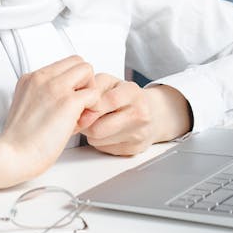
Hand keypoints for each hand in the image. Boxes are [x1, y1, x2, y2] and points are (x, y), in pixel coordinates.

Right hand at [0, 56, 98, 188]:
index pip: (62, 65)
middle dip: (84, 82)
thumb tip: (69, 103)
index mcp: (31, 79)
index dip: (71, 82)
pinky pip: (94, 94)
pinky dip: (93, 108)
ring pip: (87, 70)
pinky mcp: (68, 102)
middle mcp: (43, 78)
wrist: (13, 155)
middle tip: (78, 106)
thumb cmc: (19, 142)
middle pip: (77, 61)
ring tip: (79, 115)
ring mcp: (56, 87)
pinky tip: (80, 124)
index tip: (68, 102)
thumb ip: (46, 98)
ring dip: (89, 92)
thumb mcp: (28, 109)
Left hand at [77, 79, 192, 157]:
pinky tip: (106, 132)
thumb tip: (78, 104)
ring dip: (90, 133)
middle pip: (98, 128)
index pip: (107, 102)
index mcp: (133, 93)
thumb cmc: (127, 96)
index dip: (90, 107)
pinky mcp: (132, 150)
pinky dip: (100, 141)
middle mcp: (139, 115)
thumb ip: (94, 87)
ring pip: (97, 140)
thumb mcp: (111, 82)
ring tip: (97, 122)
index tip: (82, 107)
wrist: (154, 113)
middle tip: (85, 117)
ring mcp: (137, 135)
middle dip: (86, 123)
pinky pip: (104, 149)